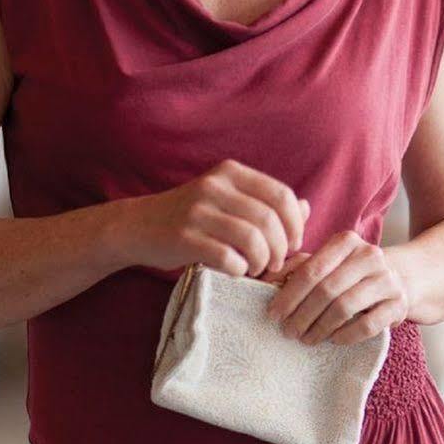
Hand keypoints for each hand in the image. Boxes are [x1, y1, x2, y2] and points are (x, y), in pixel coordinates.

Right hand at [113, 159, 307, 278]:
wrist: (138, 226)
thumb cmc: (191, 216)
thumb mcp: (228, 200)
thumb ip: (266, 203)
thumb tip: (306, 208)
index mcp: (231, 172)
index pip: (281, 195)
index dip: (295, 223)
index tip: (294, 243)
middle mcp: (215, 186)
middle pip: (269, 219)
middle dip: (281, 247)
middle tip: (276, 263)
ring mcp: (198, 211)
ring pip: (252, 238)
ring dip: (262, 260)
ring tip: (256, 268)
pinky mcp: (184, 237)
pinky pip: (227, 257)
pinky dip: (239, 269)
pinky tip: (236, 271)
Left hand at [266, 231, 409, 345]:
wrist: (397, 279)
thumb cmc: (349, 274)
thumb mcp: (325, 264)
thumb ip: (295, 267)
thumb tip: (263, 279)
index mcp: (347, 241)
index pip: (311, 270)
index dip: (289, 295)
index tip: (273, 314)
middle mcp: (370, 255)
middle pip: (326, 290)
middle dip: (302, 315)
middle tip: (288, 332)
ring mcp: (387, 279)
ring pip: (345, 307)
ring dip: (320, 327)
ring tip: (306, 339)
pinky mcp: (398, 303)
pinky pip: (368, 325)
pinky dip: (346, 335)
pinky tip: (333, 340)